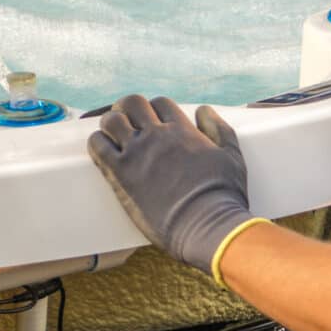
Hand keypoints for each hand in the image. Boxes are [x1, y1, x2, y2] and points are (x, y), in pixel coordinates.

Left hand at [86, 95, 253, 276]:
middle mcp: (157, 136)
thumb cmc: (223, 196)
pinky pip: (97, 146)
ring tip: (114, 138)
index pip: (160, 103)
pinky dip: (98, 144)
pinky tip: (105, 153)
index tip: (155, 123)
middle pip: (131, 103)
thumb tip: (204, 111)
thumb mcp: (232, 158)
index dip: (157, 110)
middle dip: (128, 110)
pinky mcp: (120, 174)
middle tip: (129, 124)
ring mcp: (136, 153)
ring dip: (111, 125)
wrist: (207, 227)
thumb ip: (219, 130)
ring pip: (110, 120)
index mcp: (183, 130)